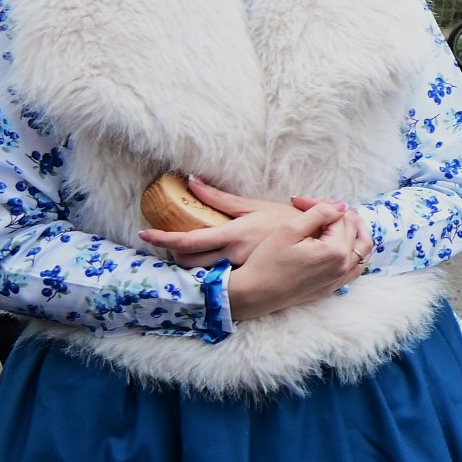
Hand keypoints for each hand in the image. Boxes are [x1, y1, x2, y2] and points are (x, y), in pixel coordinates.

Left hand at [140, 176, 319, 269]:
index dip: (163, 240)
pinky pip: (222, 280)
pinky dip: (210, 274)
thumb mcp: (253, 206)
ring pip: (203, 275)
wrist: (317, 240)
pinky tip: (210, 268)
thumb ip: (219, 198)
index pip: (188, 242)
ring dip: (189, 267)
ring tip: (185, 256)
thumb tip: (191, 181)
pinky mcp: (250, 279)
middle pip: (190, 264)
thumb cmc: (285, 219)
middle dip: (174, 256)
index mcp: (233, 235)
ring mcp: (242, 271)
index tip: (144, 235)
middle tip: (168, 247)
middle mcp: (234, 257)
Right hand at [224, 201, 369, 320]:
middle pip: (354, 229)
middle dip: (337, 214)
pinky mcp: (333, 287)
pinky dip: (355, 252)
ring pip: (363, 249)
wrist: (255, 293)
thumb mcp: (290, 229)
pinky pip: (355, 268)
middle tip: (318, 207)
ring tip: (340, 220)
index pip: (339, 216)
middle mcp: (343, 266)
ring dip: (355, 231)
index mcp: (335, 250)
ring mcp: (340, 279)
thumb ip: (320, 213)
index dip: (321, 203)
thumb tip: (342, 206)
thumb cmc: (267, 261)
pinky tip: (344, 244)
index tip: (299, 202)